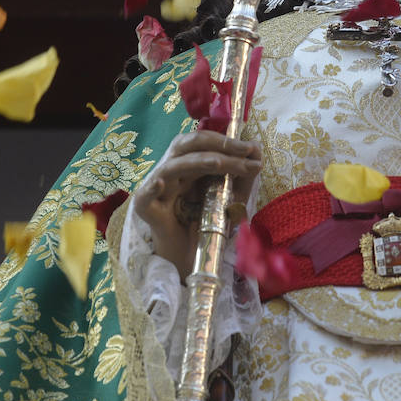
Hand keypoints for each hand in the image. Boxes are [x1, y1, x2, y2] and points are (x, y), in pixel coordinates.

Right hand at [131, 129, 261, 280]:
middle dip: (217, 145)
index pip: (203, 143)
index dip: (226, 141)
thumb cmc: (209, 224)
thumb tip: (256, 151)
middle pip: (187, 147)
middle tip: (244, 151)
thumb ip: (243, 175)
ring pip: (171, 167)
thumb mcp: (233, 198)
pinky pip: (144, 197)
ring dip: (198, 162)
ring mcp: (159, 191)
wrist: (193, 259)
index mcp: (189, 165)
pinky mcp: (147, 211)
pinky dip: (152, 188)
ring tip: (219, 163)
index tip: (252, 149)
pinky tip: (161, 183)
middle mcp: (173, 172)